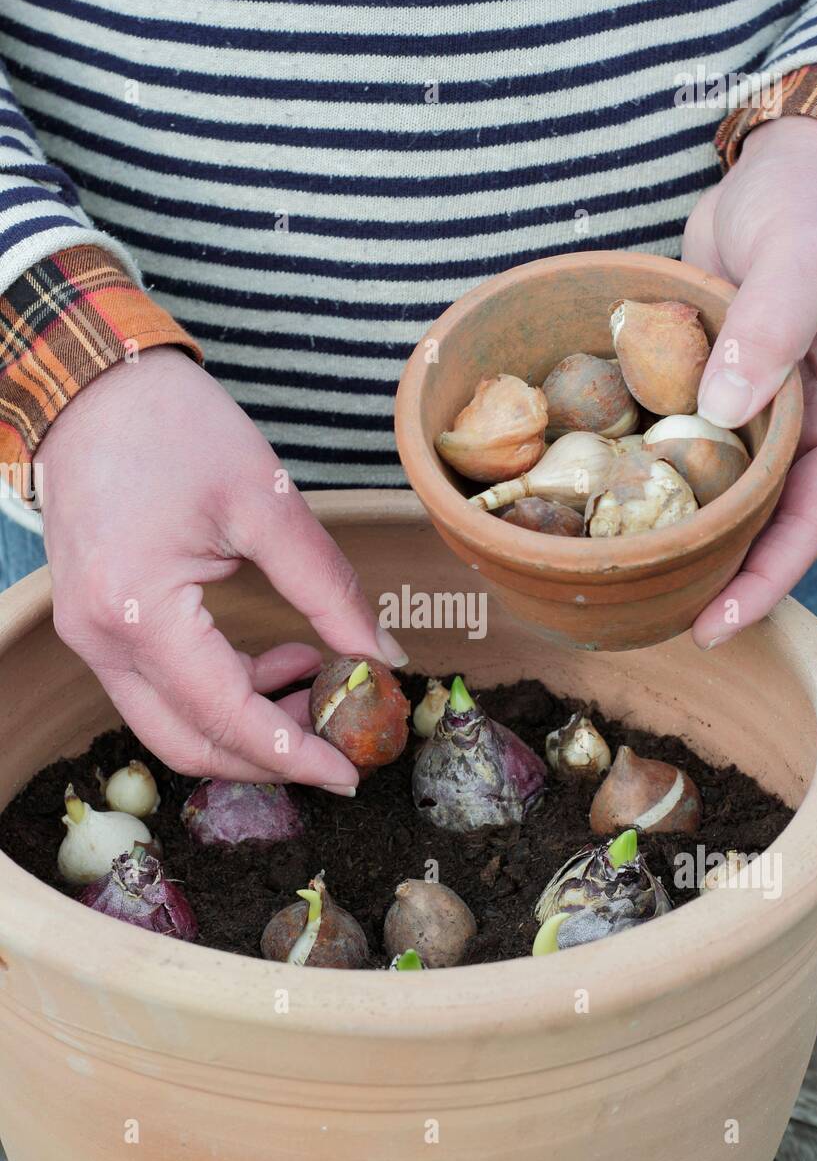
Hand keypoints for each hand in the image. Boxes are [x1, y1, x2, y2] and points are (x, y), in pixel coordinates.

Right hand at [37, 347, 406, 790]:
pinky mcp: (96, 624)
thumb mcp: (268, 503)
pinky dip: (219, 693)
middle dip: (270, 757)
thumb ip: (330, 589)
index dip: (295, 755)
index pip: (226, 717)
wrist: (93, 386)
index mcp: (139, 612)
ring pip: (171, 724)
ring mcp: (89, 637)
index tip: (353, 774)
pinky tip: (279, 659)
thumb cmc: (174, 427)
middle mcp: (100, 640)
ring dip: (247, 725)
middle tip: (341, 742)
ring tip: (318, 682)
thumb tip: (383, 657)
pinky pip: (158, 689)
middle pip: (189, 743)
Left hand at [682, 115, 816, 646]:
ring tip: (629, 581)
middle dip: (721, 574)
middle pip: (767, 520)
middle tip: (661, 622)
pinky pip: (684, 448)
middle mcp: (809, 425)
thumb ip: (771, 324)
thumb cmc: (813, 201)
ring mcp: (758, 412)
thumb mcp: (801, 253)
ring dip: (684, 533)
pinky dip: (655, 477)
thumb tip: (725, 405)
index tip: (719, 621)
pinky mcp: (710, 391)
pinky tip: (609, 505)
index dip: (771, 575)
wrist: (781, 166)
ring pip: (724, 492)